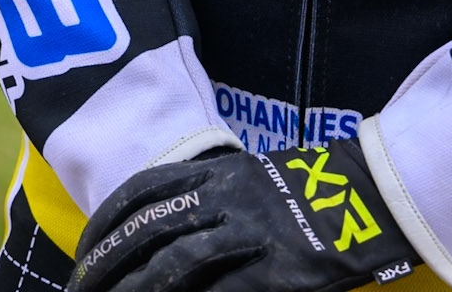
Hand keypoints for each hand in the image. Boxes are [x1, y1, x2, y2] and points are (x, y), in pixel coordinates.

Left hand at [69, 140, 417, 291]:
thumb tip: (158, 227)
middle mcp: (225, 198)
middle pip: (146, 232)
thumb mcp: (252, 178)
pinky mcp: (271, 275)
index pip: (142, 193)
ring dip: (131, 291)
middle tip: (80, 290)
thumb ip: (210, 195)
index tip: (82, 252)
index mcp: (219, 172)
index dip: (105, 224)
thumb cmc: (310, 190)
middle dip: (104, 266)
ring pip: (171, 268)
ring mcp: (247, 237)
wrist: (371, 198)